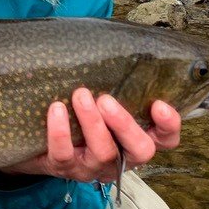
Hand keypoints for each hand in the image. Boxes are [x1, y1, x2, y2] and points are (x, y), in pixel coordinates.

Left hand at [0, 89, 181, 183]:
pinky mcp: (65, 167)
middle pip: (140, 151)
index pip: (166, 139)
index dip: (169, 125)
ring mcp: (94, 166)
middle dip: (125, 124)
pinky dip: (60, 131)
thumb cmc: (81, 110)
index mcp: (137, 139)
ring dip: (92, 122)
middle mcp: (121, 157)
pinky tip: (56, 109)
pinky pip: (64, 154)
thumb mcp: (103, 97)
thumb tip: (122, 41)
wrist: (40, 139)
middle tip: (106, 100)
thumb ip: (118, 82)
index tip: (159, 104)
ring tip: (80, 95)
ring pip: (103, 153)